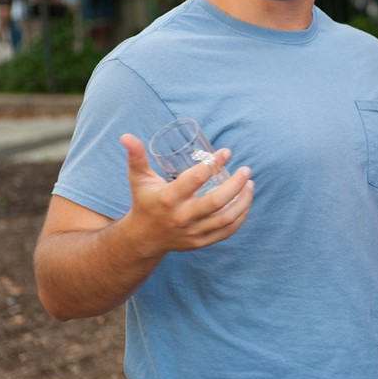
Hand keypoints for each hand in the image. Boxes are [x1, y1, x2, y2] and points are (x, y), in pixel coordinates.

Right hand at [119, 134, 254, 257]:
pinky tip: (246, 202)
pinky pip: (227, 231)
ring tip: (251, 183)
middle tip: (246, 170)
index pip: (195, 179)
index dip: (213, 163)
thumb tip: (126, 136)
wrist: (143, 239)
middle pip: (216, 202)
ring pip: (226, 218)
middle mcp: (181, 218)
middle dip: (236, 184)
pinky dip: (241, 217)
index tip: (226, 152)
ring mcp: (192, 232)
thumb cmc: (144, 202)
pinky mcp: (200, 242)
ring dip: (243, 200)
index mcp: (168, 199)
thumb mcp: (138, 179)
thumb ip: (136, 157)